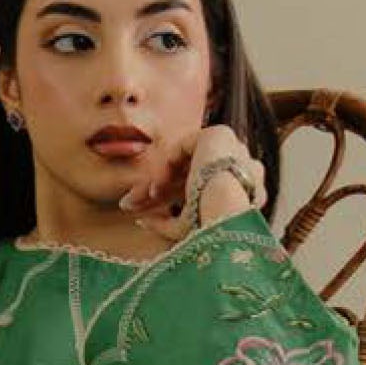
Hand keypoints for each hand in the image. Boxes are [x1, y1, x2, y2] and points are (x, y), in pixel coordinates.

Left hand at [117, 123, 264, 243]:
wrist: (228, 212)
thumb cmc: (211, 228)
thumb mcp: (186, 229)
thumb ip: (165, 224)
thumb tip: (142, 222)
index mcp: (236, 192)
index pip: (195, 191)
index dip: (166, 202)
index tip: (142, 216)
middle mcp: (236, 169)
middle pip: (186, 176)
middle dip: (154, 192)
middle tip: (129, 205)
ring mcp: (231, 149)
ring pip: (183, 161)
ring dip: (155, 181)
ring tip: (136, 201)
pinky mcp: (220, 134)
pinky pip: (183, 146)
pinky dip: (166, 166)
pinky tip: (157, 188)